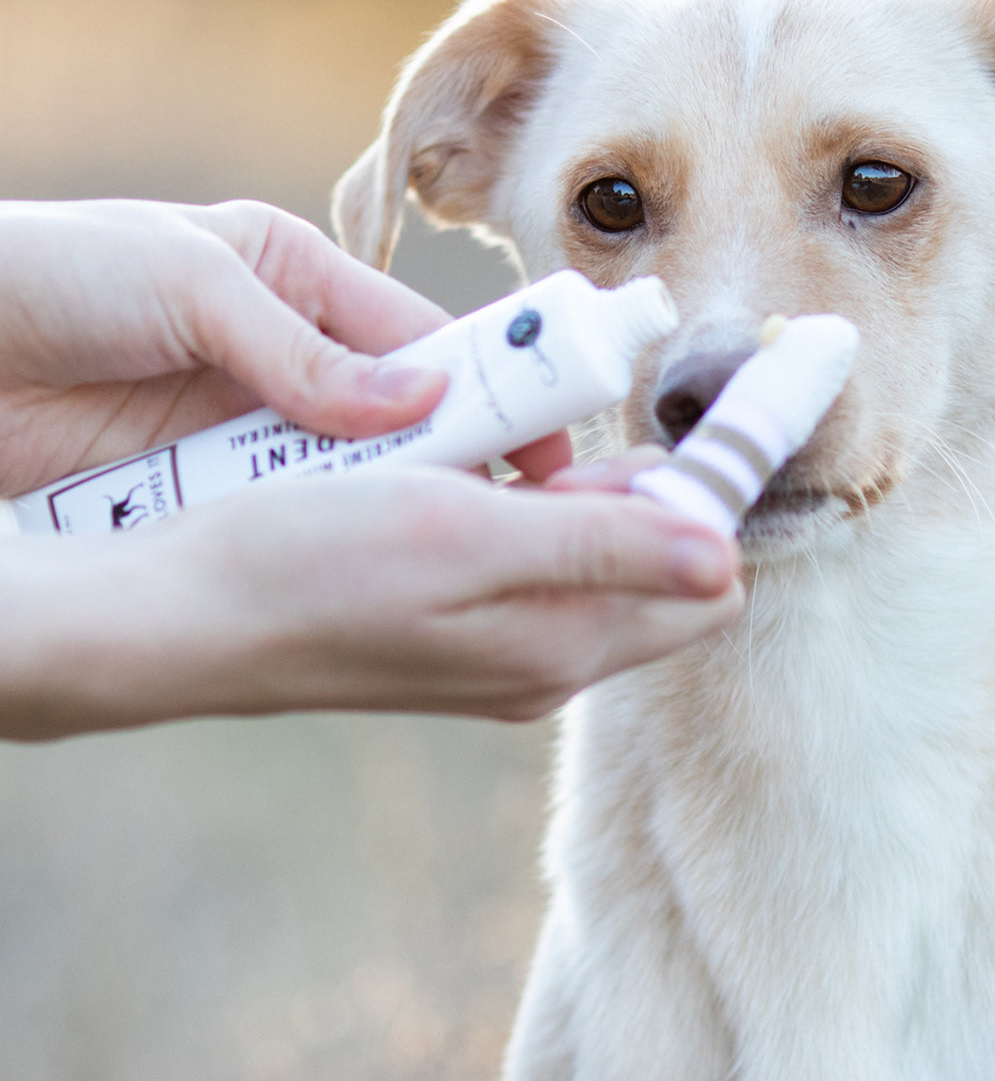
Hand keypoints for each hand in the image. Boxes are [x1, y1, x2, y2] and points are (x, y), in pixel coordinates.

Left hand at [0, 199, 569, 493]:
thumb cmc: (55, 271)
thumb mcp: (193, 284)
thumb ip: (304, 349)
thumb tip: (421, 396)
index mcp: (293, 278)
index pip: (420, 337)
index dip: (489, 387)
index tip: (545, 442)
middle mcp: (281, 354)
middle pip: (394, 416)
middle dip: (451, 459)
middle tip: (515, 516)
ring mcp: (241, 425)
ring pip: (345, 476)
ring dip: (383, 507)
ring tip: (446, 550)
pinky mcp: (198, 485)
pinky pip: (277, 514)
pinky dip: (311, 537)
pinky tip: (349, 567)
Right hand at [2, 466, 743, 735]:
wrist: (181, 616)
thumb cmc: (311, 564)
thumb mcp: (466, 539)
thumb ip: (602, 551)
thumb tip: (728, 560)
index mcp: (566, 645)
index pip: (707, 579)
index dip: (703, 498)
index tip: (663, 422)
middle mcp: (545, 660)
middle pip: (648, 560)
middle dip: (629, 484)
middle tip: (549, 421)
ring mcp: (496, 650)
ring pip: (582, 551)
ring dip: (562, 486)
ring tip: (485, 440)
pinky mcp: (448, 628)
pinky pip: (519, 557)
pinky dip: (509, 504)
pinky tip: (450, 469)